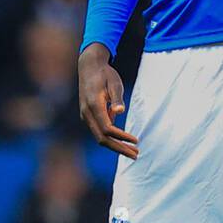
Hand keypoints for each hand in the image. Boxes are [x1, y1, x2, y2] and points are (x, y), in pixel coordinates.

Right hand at [77, 43, 139, 158]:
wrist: (89, 67)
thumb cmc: (105, 74)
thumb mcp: (114, 82)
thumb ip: (116, 97)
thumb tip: (120, 111)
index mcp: (93, 106)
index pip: (107, 129)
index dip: (121, 138)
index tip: (136, 141)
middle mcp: (87, 114)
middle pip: (102, 139)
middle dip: (119, 148)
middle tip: (136, 155)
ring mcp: (85, 116)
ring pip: (99, 137)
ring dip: (115, 146)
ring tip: (132, 151)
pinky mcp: (88, 116)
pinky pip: (99, 131)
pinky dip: (111, 138)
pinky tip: (124, 139)